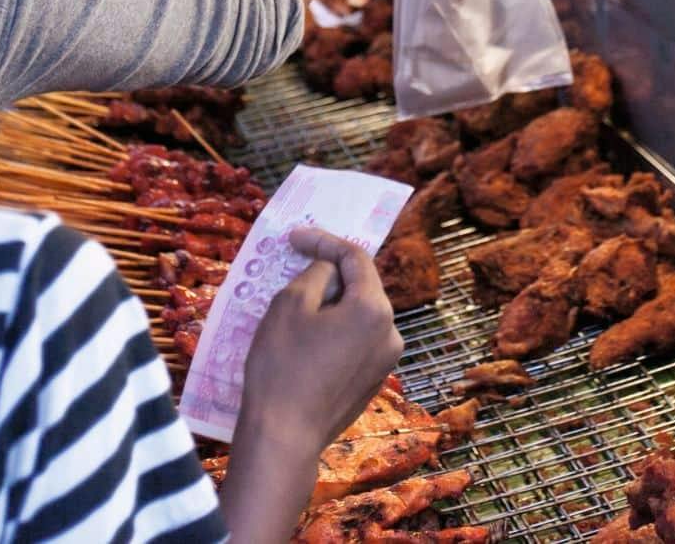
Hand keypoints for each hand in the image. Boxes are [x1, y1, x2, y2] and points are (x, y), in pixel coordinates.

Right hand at [237, 228, 402, 458]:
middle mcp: (391, 332)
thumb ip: (315, 275)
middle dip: (331, 273)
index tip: (295, 237)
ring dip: (333, 303)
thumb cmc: (283, 367)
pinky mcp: (373, 382)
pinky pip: (357, 341)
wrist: (284, 437)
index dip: (324, 241)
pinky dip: (337, 330)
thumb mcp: (290, 305)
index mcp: (374, 309)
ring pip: (360, 315)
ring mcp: (386, 361)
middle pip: (362, 286)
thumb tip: (330, 271)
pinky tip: (308, 339)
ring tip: (298, 304)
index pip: (355, 257)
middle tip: (296, 265)